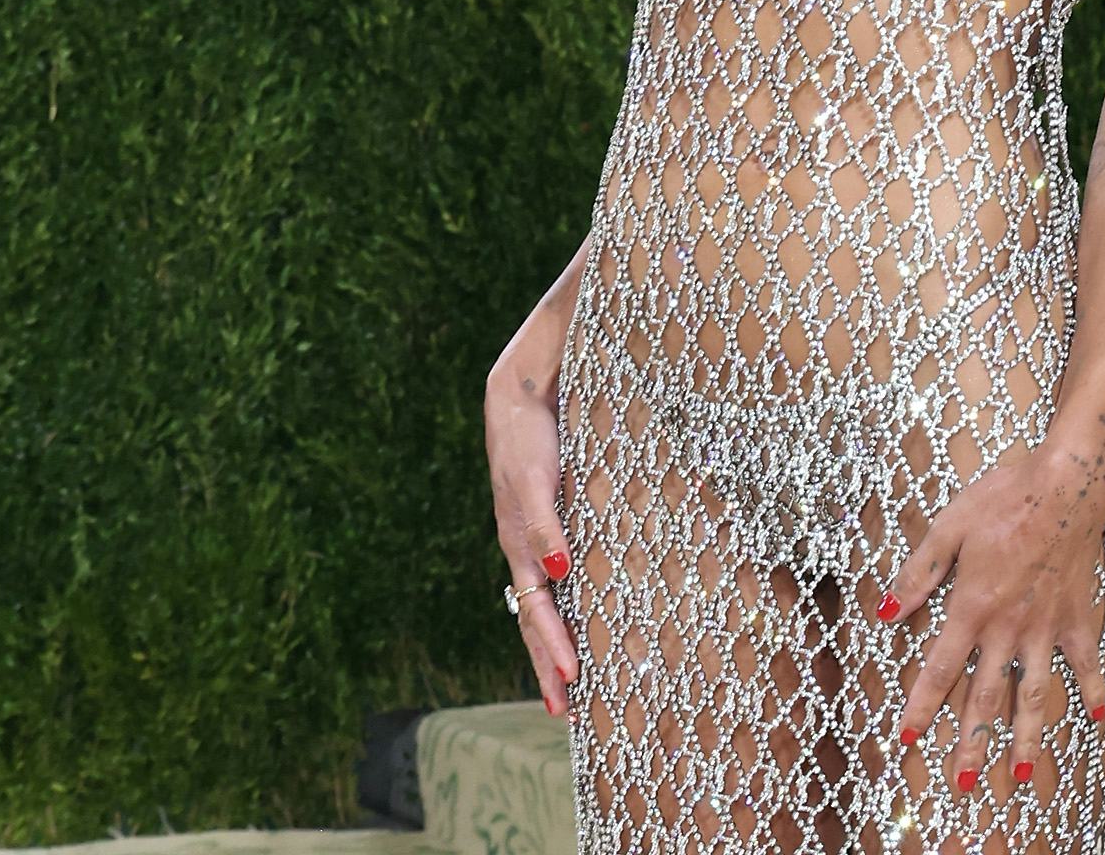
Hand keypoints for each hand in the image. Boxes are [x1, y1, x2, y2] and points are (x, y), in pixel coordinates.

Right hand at [484, 351, 579, 717]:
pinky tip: (586, 616)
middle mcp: (527, 549)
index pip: (535, 611)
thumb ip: (543, 523)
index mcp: (518, 545)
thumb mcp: (533, 478)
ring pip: (547, 602)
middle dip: (549, 663)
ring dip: (558, 642)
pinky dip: (569, 605)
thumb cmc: (528, 434)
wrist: (523, 393)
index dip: (552, 648)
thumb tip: (555, 572)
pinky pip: (560, 576)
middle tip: (566, 711)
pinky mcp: (555, 521)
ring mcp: (540, 538)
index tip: (571, 681)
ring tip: (573, 680)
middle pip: (536, 619)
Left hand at [886, 442, 1104, 799]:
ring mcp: (1046, 628)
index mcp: (972, 606)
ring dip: (1028, 736)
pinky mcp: (1077, 618)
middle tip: (963, 784)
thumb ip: (919, 573)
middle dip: (972, 743)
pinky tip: (1095, 718)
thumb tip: (886, 611)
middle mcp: (1008, 627)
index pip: (939, 668)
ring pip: (1035, 694)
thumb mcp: (949, 526)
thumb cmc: (1005, 497)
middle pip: (986, 697)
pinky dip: (1092, 690)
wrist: (1068, 485)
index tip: (906, 738)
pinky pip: (1085, 663)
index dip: (921, 705)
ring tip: (1023, 773)